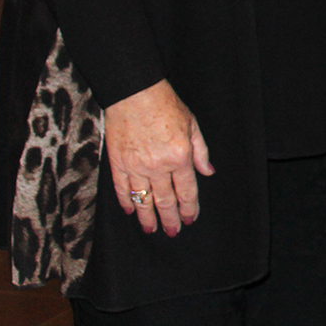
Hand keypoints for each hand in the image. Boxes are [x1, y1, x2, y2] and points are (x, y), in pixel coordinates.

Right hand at [104, 80, 213, 236]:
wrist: (135, 93)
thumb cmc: (166, 105)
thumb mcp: (192, 125)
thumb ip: (201, 152)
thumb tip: (207, 172)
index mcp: (179, 156)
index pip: (186, 191)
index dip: (189, 208)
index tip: (190, 219)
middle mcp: (158, 166)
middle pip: (165, 200)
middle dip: (170, 219)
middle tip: (172, 232)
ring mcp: (136, 166)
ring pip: (142, 199)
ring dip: (147, 217)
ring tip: (151, 229)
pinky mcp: (118, 163)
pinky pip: (122, 188)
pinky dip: (126, 201)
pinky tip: (130, 210)